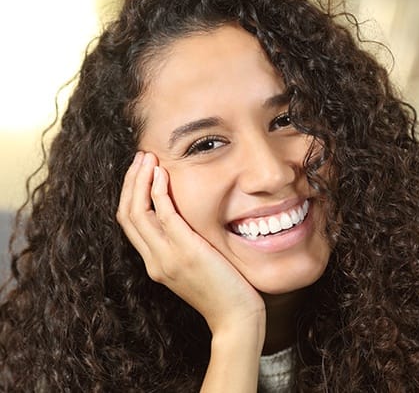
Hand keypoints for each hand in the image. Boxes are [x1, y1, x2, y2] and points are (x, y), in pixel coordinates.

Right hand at [117, 151, 265, 334]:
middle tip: (140, 157)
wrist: (235, 317)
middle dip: (130, 181)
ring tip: (147, 158)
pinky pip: (163, 215)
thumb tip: (184, 220)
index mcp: (155, 262)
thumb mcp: (195, 265)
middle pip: (127, 214)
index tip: (139, 171)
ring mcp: (166, 257)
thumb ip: (183, 245)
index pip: (130, 223)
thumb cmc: (222, 290)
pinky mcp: (185, 252)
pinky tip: (162, 174)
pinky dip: (158, 191)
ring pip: (137, 212)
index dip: (130, 193)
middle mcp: (154, 260)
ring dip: (139, 180)